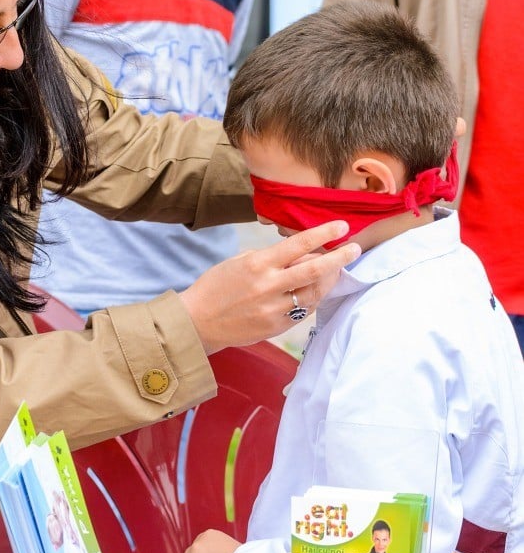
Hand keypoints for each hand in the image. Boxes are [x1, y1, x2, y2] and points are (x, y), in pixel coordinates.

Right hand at [180, 221, 359, 352]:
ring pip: (314, 293)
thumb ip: (270, 258)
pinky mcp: (276, 327)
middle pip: (314, 269)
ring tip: (336, 270)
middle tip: (354, 248)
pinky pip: (303, 311)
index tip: (341, 226)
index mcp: (258, 264)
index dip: (323, 233)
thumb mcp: (240, 262)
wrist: (199, 322)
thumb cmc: (217, 286)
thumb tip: (301, 254)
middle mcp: (268, 286)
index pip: (298, 245)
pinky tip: (315, 290)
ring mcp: (273, 309)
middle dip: (339, 257)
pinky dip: (312, 299)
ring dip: (329, 280)